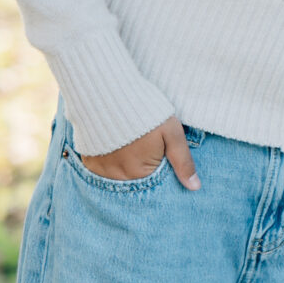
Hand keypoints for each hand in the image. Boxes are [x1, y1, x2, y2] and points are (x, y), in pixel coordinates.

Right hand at [78, 115, 199, 188]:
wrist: (109, 94)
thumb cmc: (146, 113)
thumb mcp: (172, 133)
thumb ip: (183, 162)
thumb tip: (195, 188)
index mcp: (141, 174)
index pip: (155, 183)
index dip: (161, 168)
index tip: (159, 152)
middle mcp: (118, 178)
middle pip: (136, 181)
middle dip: (143, 168)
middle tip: (144, 145)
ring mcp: (100, 171)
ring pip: (119, 176)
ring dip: (125, 166)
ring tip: (131, 145)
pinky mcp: (88, 162)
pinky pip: (101, 170)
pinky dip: (110, 162)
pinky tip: (117, 146)